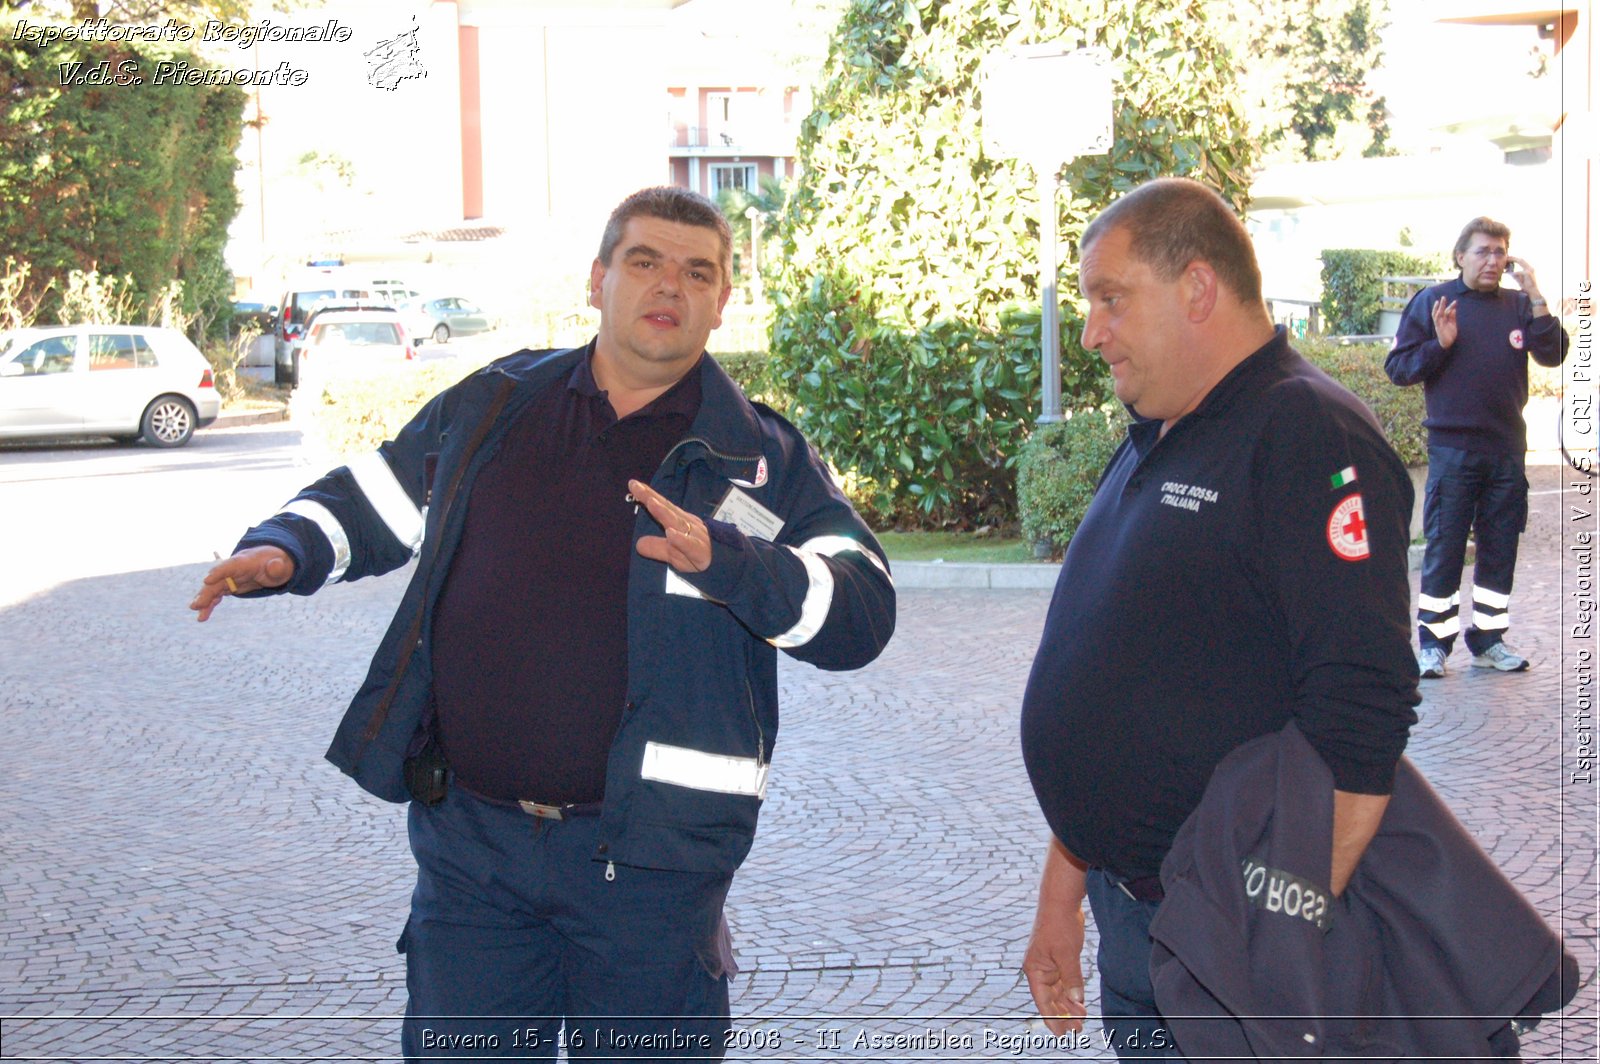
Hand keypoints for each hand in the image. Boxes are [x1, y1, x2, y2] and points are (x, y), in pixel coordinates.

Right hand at [190, 546, 294, 621]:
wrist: (271, 562)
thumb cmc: (276, 563)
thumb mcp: (282, 566)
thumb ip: (277, 567)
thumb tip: (275, 568)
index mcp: (244, 562)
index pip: (229, 565)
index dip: (218, 572)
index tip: (207, 580)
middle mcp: (232, 570)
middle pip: (217, 581)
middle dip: (207, 592)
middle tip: (196, 605)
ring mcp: (229, 578)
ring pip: (213, 590)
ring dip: (204, 601)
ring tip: (198, 613)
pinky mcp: (229, 586)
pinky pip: (216, 596)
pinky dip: (210, 605)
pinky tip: (203, 616)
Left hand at [628, 478, 711, 573]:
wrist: (729, 567)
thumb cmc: (699, 557)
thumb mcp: (674, 554)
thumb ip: (657, 548)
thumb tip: (638, 544)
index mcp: (681, 522)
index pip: (663, 506)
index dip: (648, 495)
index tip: (633, 484)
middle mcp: (687, 525)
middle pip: (667, 509)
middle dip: (652, 497)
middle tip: (636, 486)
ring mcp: (695, 537)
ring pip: (678, 523)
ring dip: (664, 513)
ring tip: (651, 503)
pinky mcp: (700, 552)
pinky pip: (690, 545)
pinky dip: (680, 540)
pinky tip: (671, 534)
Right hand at [1024, 839, 1089, 1034]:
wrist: (1061, 902)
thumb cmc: (1058, 925)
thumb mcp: (1067, 953)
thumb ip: (1072, 977)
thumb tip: (1076, 1000)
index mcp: (1035, 970)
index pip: (1043, 1001)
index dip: (1052, 1018)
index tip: (1062, 1034)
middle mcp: (1039, 970)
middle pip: (1050, 999)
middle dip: (1062, 1015)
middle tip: (1076, 1031)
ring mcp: (1049, 965)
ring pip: (1058, 992)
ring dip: (1069, 1006)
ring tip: (1082, 1019)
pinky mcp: (1059, 960)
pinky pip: (1065, 982)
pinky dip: (1072, 993)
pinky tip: (1080, 1003)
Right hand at [1431, 296, 1457, 348]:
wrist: (1448, 343)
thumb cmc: (1450, 335)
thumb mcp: (1453, 324)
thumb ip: (1453, 317)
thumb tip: (1454, 309)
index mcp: (1445, 320)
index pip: (1446, 312)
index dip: (1450, 306)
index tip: (1455, 302)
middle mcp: (1441, 321)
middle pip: (1440, 311)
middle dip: (1442, 304)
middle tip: (1443, 297)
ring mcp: (1439, 324)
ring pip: (1437, 313)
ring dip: (1438, 307)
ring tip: (1440, 301)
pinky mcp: (1438, 327)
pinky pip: (1436, 320)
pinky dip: (1437, 314)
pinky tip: (1439, 310)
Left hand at [1506, 257, 1546, 309]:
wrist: (1533, 292)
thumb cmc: (1526, 286)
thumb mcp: (1519, 280)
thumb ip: (1515, 275)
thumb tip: (1508, 272)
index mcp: (1528, 268)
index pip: (1521, 261)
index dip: (1514, 258)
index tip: (1507, 258)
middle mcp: (1530, 268)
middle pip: (1521, 259)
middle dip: (1513, 257)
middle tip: (1505, 257)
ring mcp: (1530, 270)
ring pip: (1521, 262)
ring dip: (1513, 260)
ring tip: (1507, 260)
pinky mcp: (1529, 274)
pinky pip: (1520, 271)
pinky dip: (1514, 271)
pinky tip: (1509, 273)